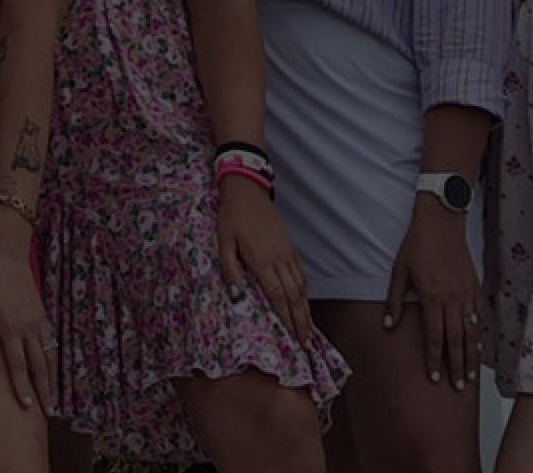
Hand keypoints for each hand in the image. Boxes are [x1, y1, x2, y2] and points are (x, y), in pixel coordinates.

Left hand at [0, 237, 55, 412]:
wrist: (9, 253)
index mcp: (11, 327)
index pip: (18, 365)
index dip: (23, 387)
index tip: (28, 407)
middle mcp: (28, 328)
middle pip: (39, 366)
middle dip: (44, 391)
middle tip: (48, 412)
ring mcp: (38, 321)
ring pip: (48, 355)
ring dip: (51, 378)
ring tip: (53, 397)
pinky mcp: (43, 313)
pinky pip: (51, 341)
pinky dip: (54, 358)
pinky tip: (52, 367)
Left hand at [216, 178, 313, 347]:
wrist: (247, 190)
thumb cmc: (232, 217)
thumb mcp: (223, 241)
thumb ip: (230, 269)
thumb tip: (237, 297)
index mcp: (262, 260)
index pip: (277, 296)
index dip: (286, 318)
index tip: (292, 338)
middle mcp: (278, 259)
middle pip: (294, 296)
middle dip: (301, 321)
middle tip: (306, 343)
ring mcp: (287, 252)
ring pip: (301, 286)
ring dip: (306, 310)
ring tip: (309, 330)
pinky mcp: (290, 246)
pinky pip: (301, 273)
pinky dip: (305, 291)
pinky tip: (305, 301)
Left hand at [382, 193, 483, 390]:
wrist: (441, 220)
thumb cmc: (417, 242)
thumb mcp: (400, 269)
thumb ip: (395, 300)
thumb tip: (388, 326)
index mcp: (431, 296)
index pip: (434, 336)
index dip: (434, 359)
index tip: (435, 377)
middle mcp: (452, 299)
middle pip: (455, 340)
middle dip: (456, 366)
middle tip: (457, 387)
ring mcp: (466, 294)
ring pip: (471, 333)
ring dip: (472, 357)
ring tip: (471, 377)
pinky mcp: (475, 287)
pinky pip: (480, 316)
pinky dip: (480, 334)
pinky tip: (479, 347)